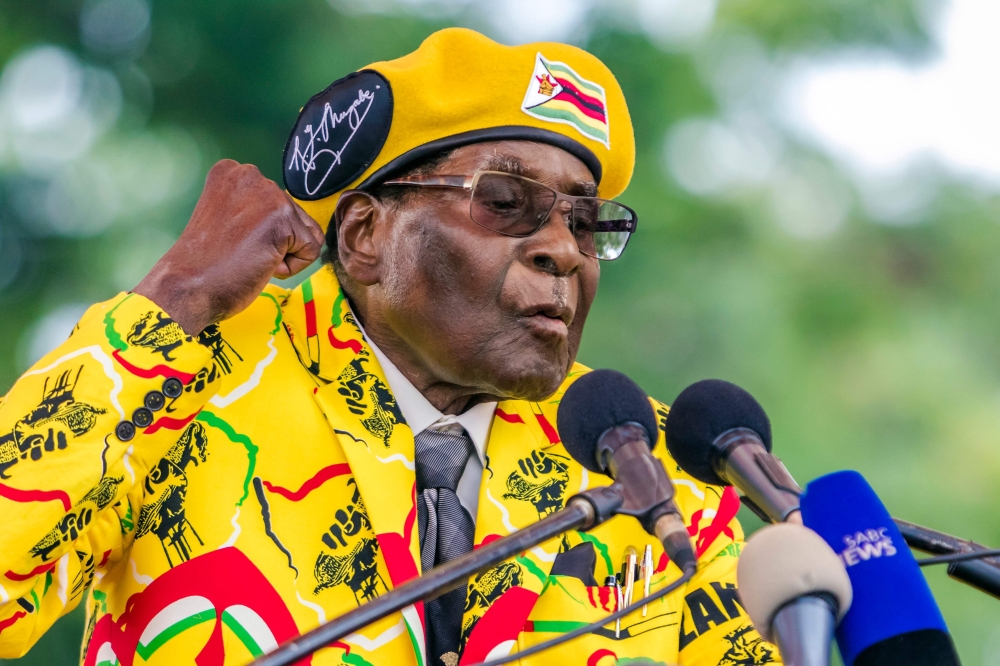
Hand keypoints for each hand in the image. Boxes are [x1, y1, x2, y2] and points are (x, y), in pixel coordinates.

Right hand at [135, 160, 324, 334]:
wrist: (187, 288)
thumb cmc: (206, 264)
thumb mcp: (228, 218)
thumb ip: (255, 209)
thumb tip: (294, 218)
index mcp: (232, 172)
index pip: (277, 205)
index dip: (262, 234)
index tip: (229, 240)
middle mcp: (250, 174)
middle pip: (295, 217)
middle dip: (275, 243)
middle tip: (237, 251)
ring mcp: (268, 194)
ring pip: (306, 233)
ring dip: (283, 254)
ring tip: (247, 257)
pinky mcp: (282, 218)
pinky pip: (311, 250)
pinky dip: (291, 267)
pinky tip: (258, 264)